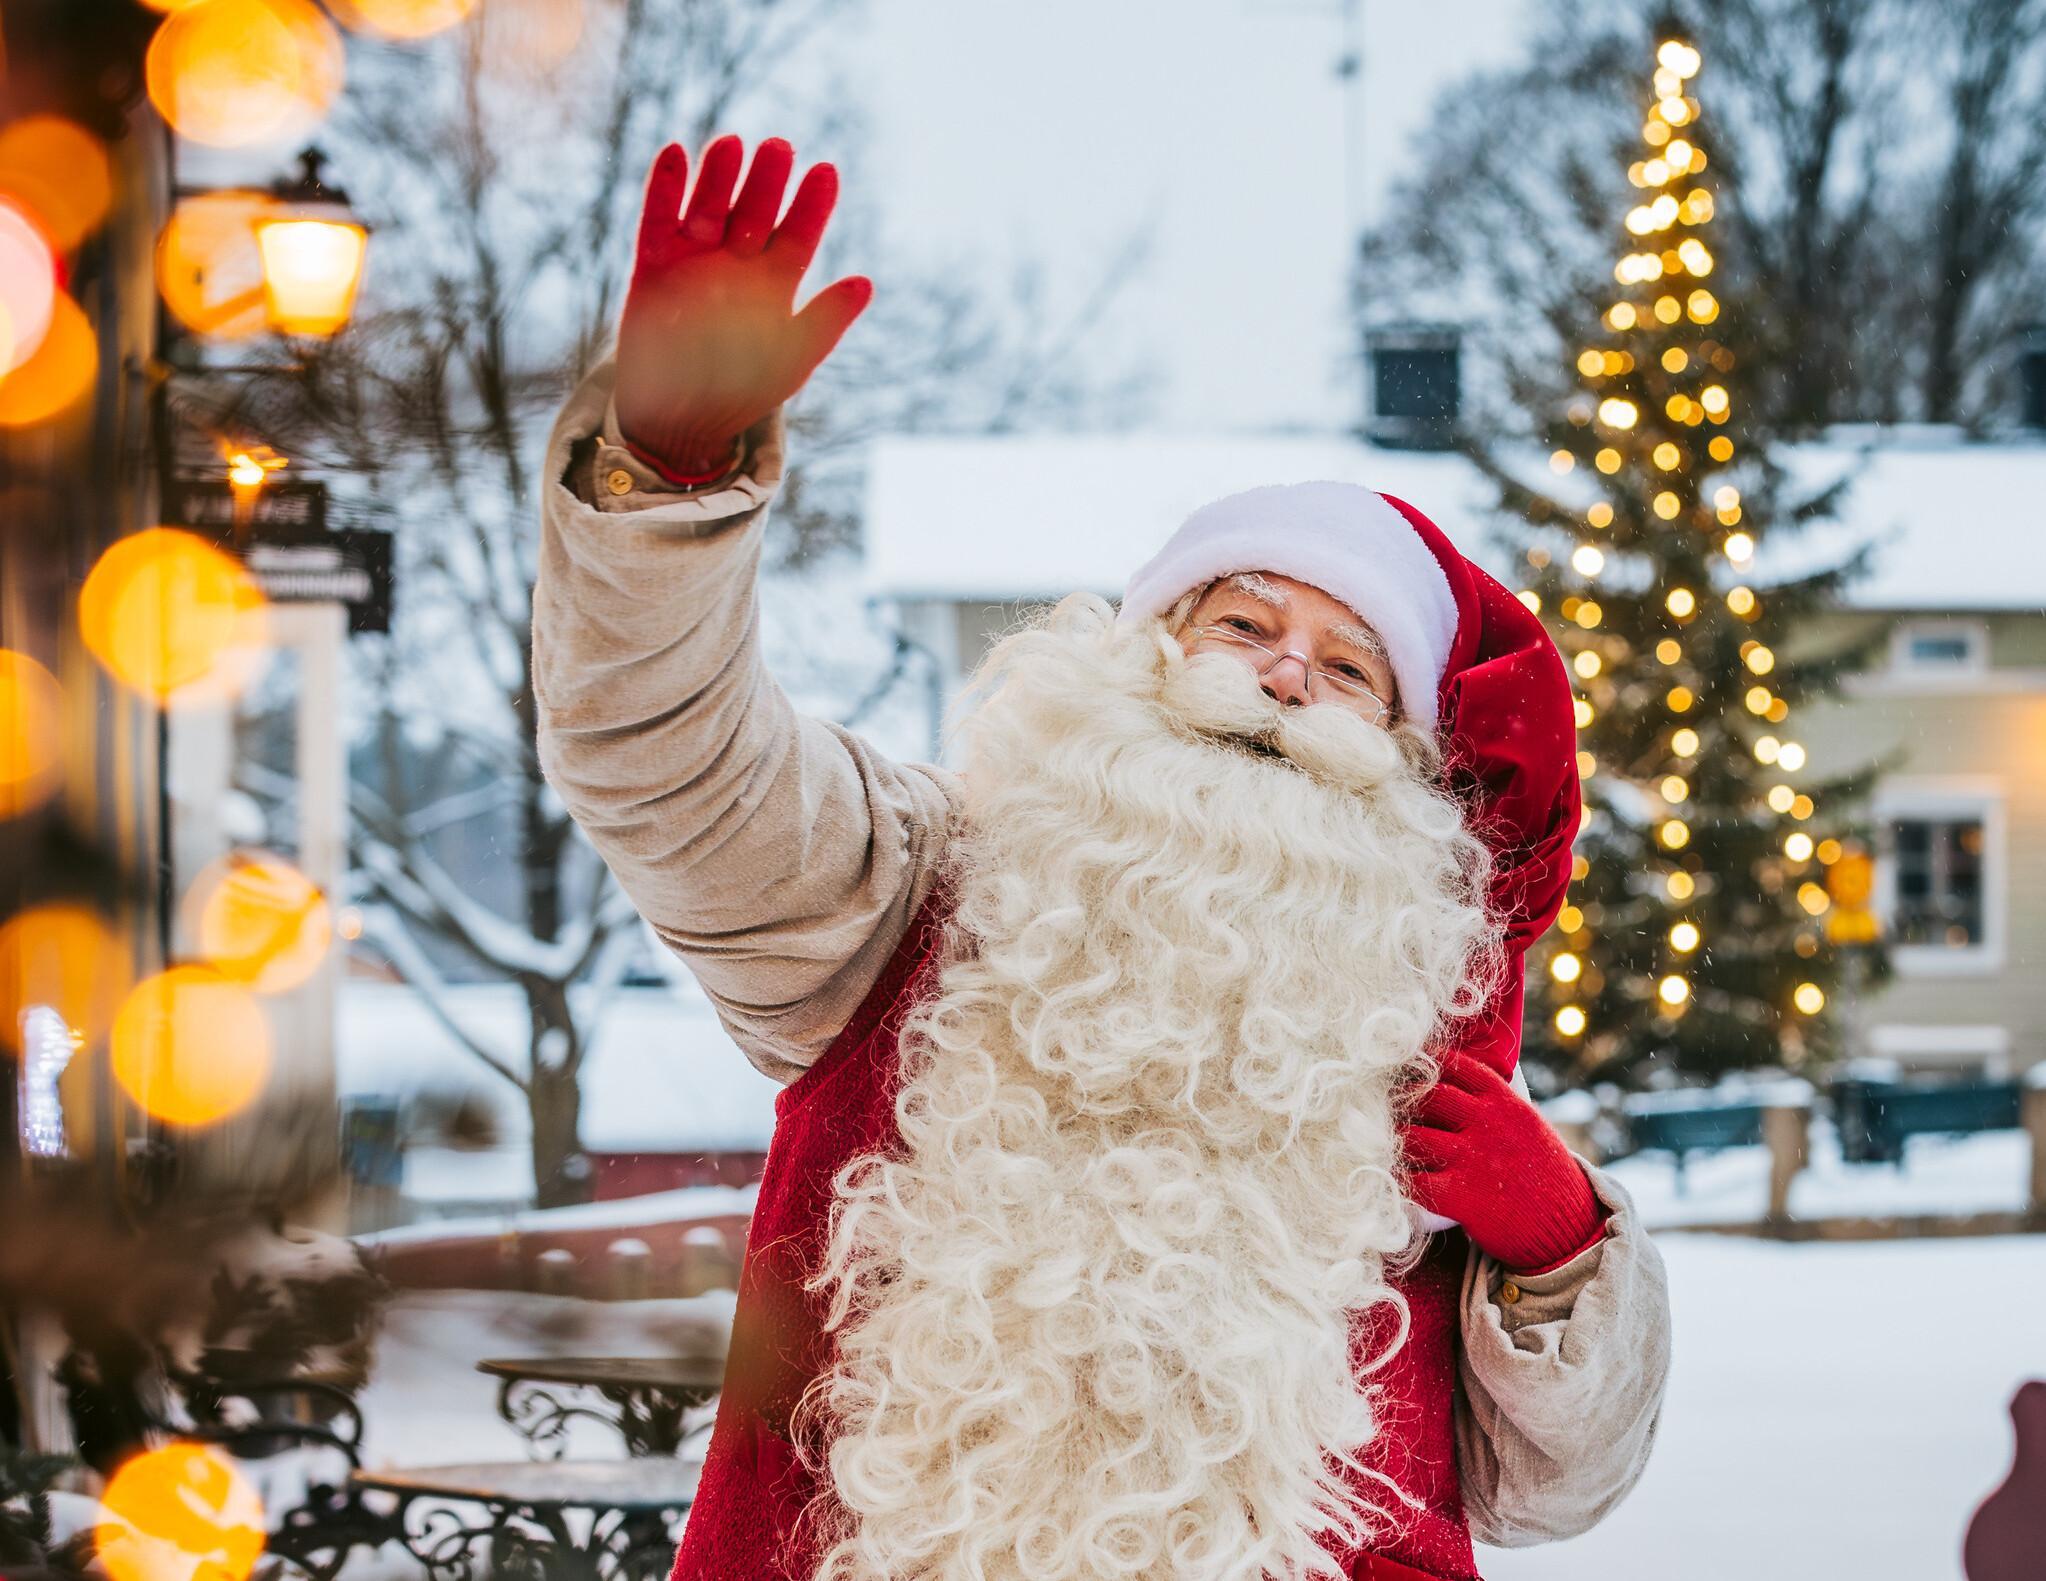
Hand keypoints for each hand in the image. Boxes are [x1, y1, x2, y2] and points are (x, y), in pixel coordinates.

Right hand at [614, 135, 873, 484]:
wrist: (680, 419)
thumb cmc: (743, 391)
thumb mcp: (791, 360)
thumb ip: (824, 322)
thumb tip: (865, 283)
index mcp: (775, 282)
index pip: (798, 234)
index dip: (812, 205)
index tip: (826, 172)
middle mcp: (736, 262)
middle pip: (755, 210)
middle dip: (767, 181)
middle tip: (780, 147)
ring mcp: (694, 259)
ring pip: (709, 205)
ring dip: (719, 175)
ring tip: (732, 144)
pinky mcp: (653, 265)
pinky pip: (658, 219)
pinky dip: (665, 188)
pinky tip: (676, 153)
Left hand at [1398, 1046, 1609, 1275]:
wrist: (1568, 1231)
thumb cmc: (1549, 1178)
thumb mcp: (1532, 1128)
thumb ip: (1500, 1107)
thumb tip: (1464, 1086)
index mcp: (1506, 1104)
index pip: (1458, 1068)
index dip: (1430, 1064)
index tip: (1411, 1065)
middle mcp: (1486, 1126)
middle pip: (1428, 1096)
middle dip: (1404, 1098)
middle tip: (1386, 1104)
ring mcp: (1471, 1161)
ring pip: (1413, 1137)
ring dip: (1395, 1139)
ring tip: (1385, 1142)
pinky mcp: (1460, 1198)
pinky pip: (1414, 1181)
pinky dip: (1400, 1179)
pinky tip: (1395, 1178)